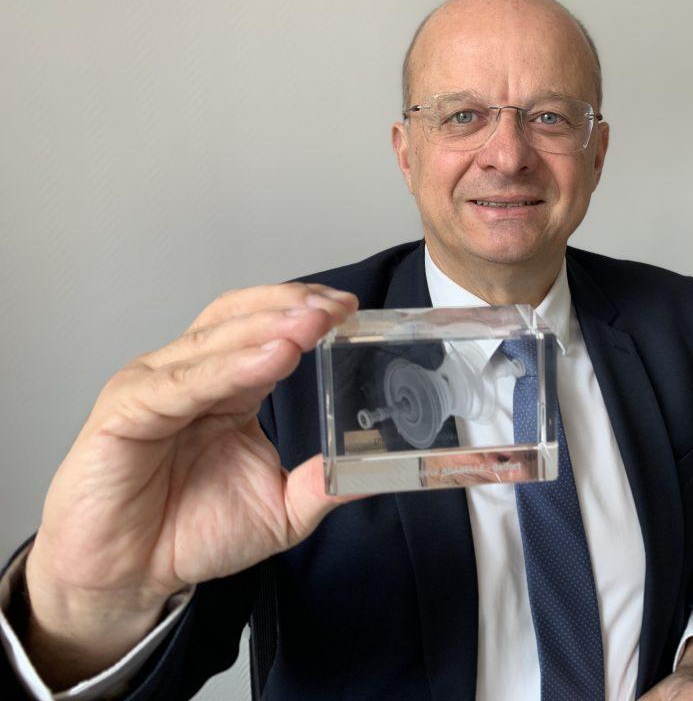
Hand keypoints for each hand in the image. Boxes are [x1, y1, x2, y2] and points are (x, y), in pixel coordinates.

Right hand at [23, 283, 359, 687]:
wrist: (127, 577)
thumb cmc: (190, 533)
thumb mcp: (279, 512)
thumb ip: (321, 486)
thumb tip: (373, 473)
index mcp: (229, 388)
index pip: (267, 331)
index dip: (305, 314)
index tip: (350, 310)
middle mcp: (192, 376)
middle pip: (240, 322)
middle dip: (290, 309)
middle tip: (336, 309)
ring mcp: (155, 388)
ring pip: (214, 344)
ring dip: (265, 329)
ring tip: (310, 325)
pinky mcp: (125, 413)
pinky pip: (180, 385)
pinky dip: (227, 368)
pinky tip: (270, 359)